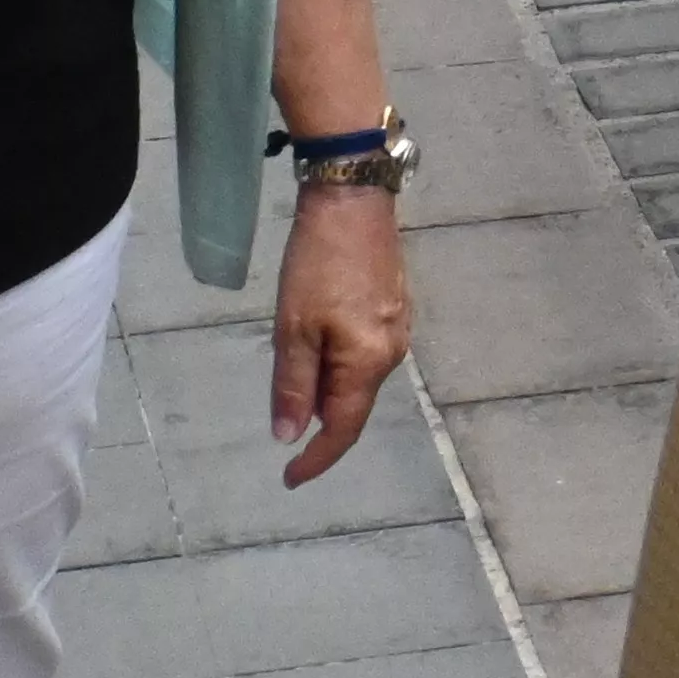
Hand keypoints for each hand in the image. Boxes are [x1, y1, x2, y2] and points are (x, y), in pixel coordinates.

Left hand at [267, 183, 410, 488]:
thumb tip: (290, 437)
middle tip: (280, 402)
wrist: (353, 199)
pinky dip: (338, 361)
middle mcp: (393, 352)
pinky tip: (318, 338)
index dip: (317, 458)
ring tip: (294, 362)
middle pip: (353, 402)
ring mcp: (398, 328)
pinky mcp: (394, 306)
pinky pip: (364, 353)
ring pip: (358, 376)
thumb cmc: (318, 264)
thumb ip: (293, 385)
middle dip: (318, 413)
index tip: (289, 478)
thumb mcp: (294, 328)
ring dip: (326, 384)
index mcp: (369, 362)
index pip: (344, 427)